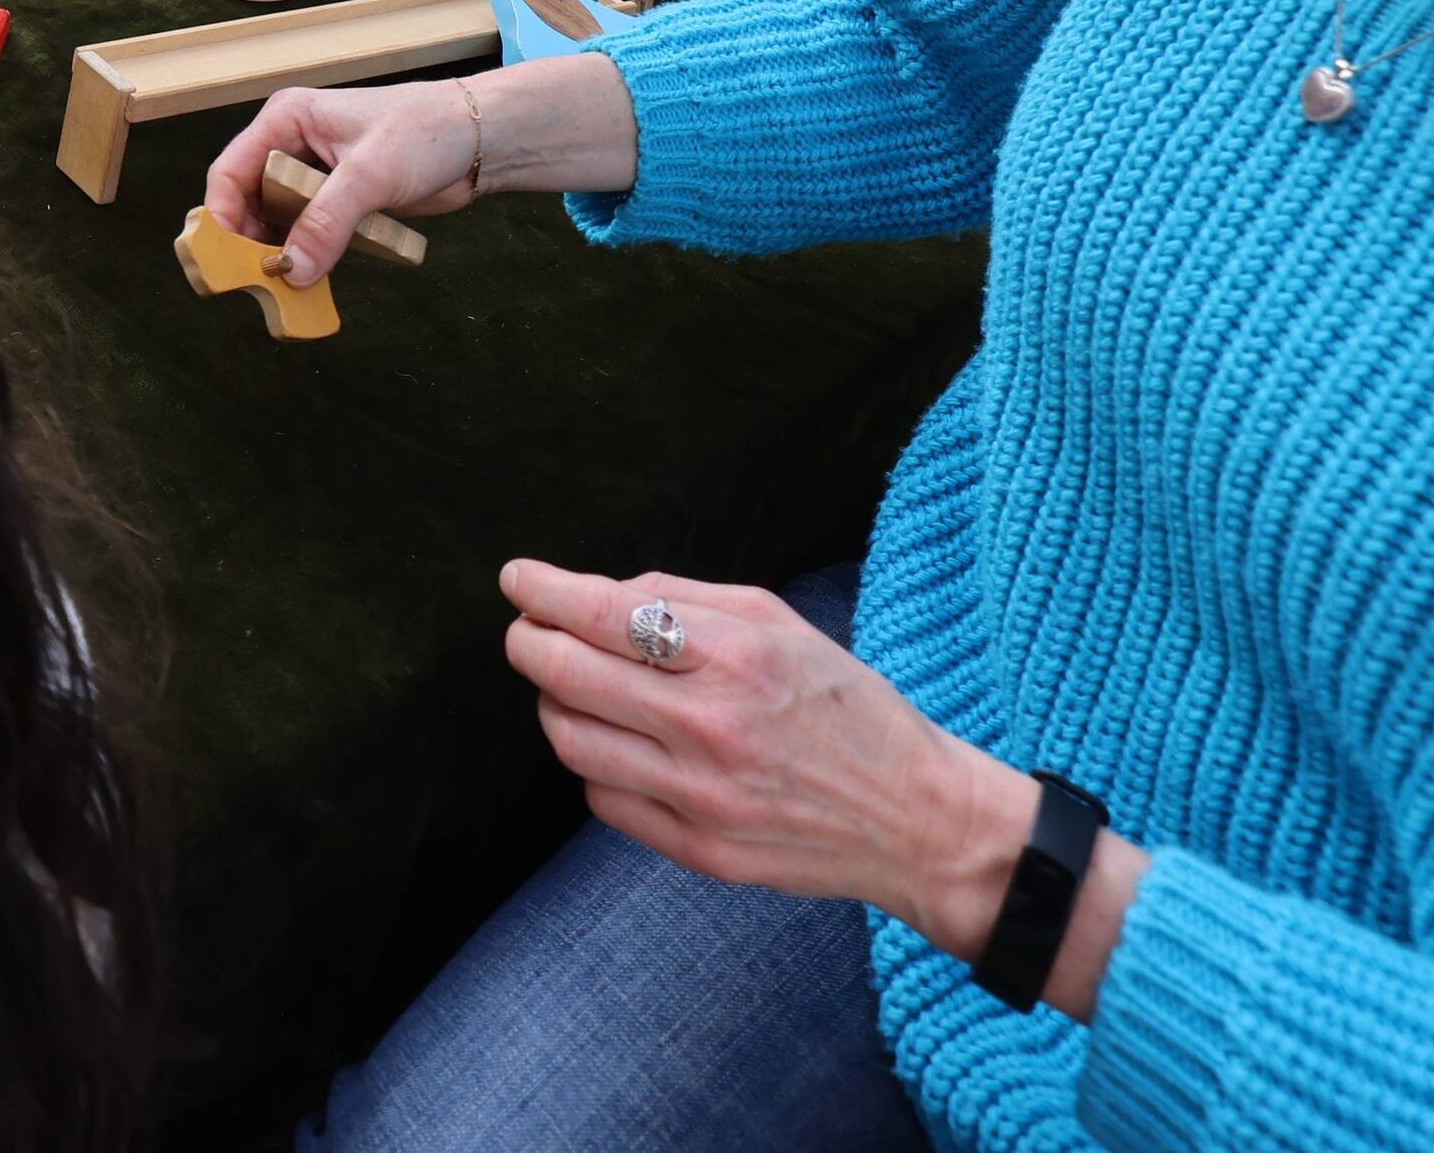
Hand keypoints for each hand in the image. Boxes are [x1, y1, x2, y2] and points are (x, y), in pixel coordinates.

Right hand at [202, 77, 479, 280]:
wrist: (480, 140)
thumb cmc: (425, 132)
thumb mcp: (370, 175)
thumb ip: (327, 221)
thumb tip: (291, 270)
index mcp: (287, 121)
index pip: (231, 170)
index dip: (222, 215)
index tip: (223, 259)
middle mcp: (292, 146)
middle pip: (250, 200)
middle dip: (250, 241)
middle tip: (257, 281)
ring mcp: (316, 175)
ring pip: (279, 222)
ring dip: (281, 253)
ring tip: (284, 287)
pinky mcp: (340, 201)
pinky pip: (310, 233)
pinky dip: (308, 255)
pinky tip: (312, 279)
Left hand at [500, 562, 1053, 965]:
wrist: (916, 819)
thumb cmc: (845, 706)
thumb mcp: (780, 623)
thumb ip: (683, 599)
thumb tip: (594, 593)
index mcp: (737, 657)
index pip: (604, 614)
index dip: (544, 592)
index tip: (517, 580)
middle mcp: (712, 727)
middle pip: (567, 676)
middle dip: (528, 642)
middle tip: (525, 631)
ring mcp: (702, 798)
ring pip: (572, 741)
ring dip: (553, 705)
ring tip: (570, 687)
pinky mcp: (700, 852)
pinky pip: (604, 801)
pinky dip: (596, 765)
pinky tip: (619, 744)